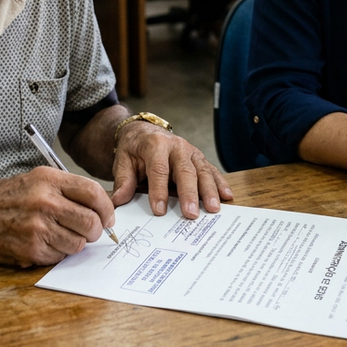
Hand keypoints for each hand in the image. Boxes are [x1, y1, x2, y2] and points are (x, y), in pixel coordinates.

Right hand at [0, 166, 115, 266]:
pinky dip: (57, 253)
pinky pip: (60, 256)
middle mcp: (45, 202)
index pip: (94, 193)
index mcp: (48, 180)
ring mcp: (38, 227)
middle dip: (96, 230)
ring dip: (75, 243)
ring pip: (79, 243)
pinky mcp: (31, 250)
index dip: (107, 208)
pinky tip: (43, 243)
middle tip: (90, 231)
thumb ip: (65, 190)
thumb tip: (100, 206)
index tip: (108, 217)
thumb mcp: (33, 180)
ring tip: (60, 236)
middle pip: (91, 221)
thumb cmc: (1, 198)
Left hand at [111, 121, 232, 218]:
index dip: (158, 190)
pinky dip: (220, 183)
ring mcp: (190, 152)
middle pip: (185, 171)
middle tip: (191, 214)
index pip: (158, 169)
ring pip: (202, 171)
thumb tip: (119, 200)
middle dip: (189, 193)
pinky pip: (211, 170)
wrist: (143, 132)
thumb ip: (123, 180)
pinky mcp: (199, 158)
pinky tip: (227, 196)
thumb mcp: (123, 161)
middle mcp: (176, 146)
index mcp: (155, 145)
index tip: (159, 211)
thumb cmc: (133, 150)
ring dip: (209, 190)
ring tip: (213, 208)